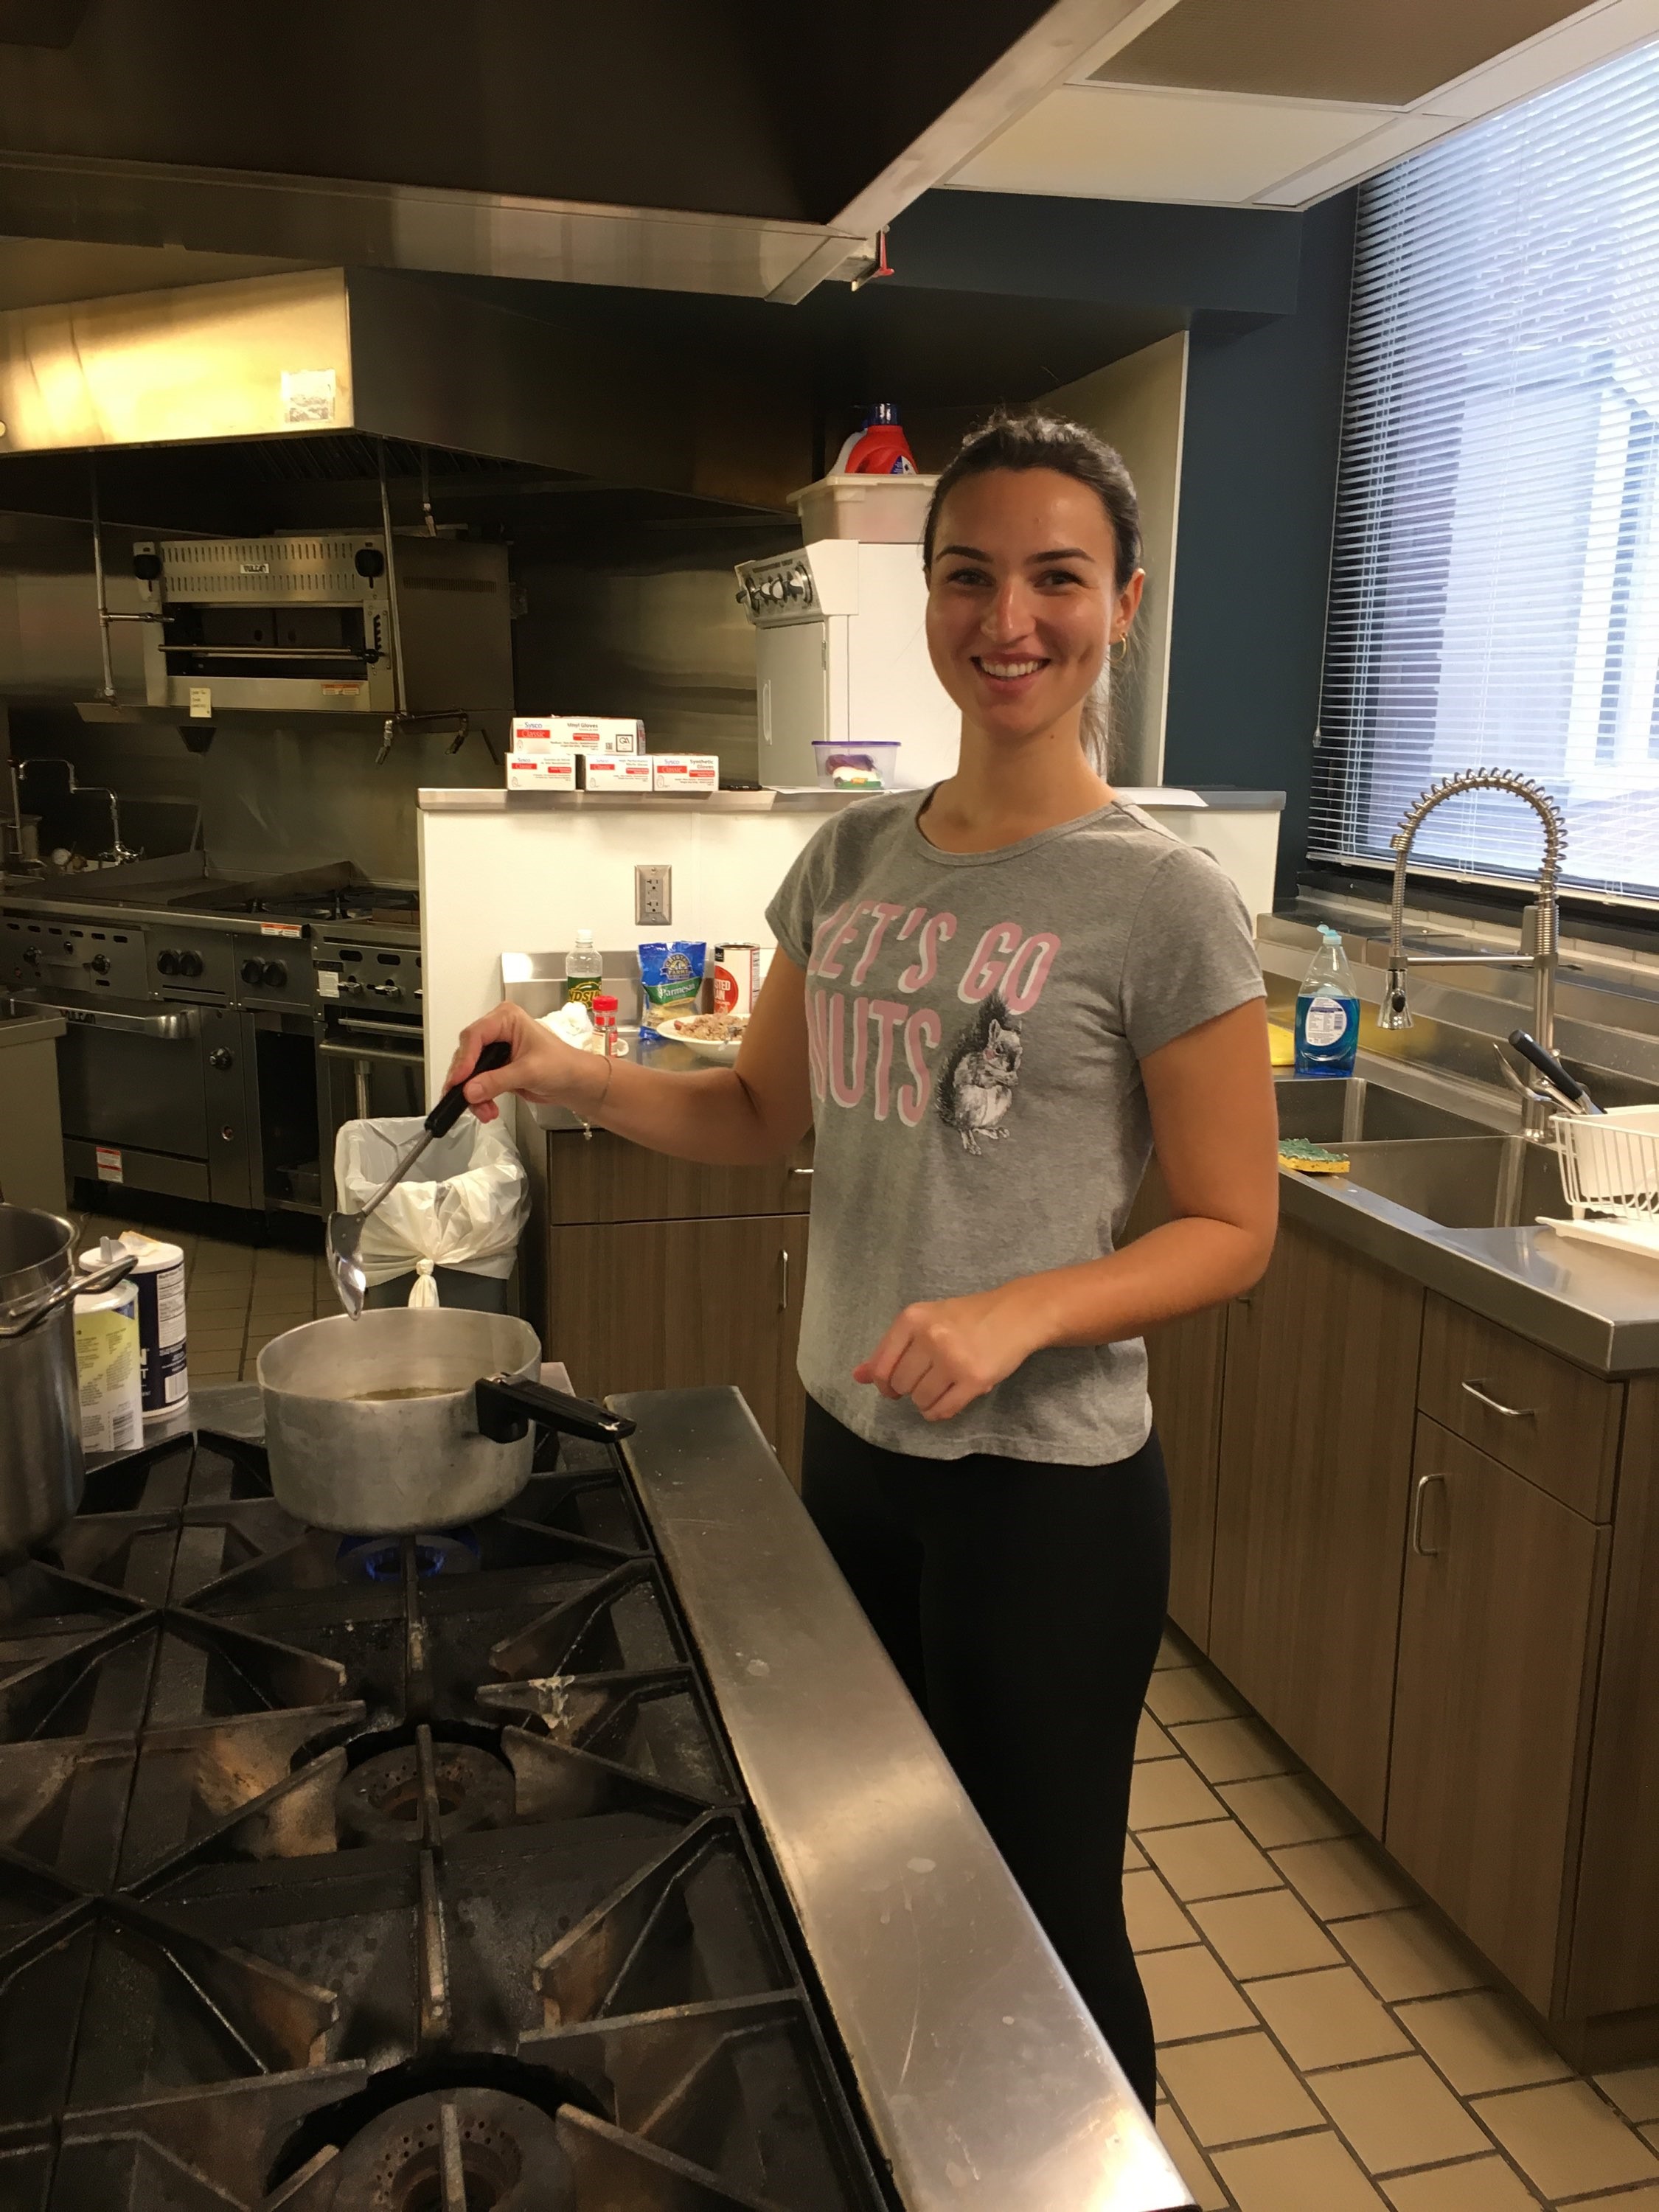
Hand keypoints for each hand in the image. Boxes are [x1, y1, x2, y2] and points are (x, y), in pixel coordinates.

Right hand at [444, 1002, 606, 1124]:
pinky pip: (477, 1082)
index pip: (475, 1035)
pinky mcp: (496, 1068)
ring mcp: (495, 1050)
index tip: (459, 1081)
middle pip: (467, 1053)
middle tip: (467, 1100)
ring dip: (473, 1094)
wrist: (577, 1084)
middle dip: (467, 1081)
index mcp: (506, 1019)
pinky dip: (479, 1097)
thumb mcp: (529, 1072)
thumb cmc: (563, 1066)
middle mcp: (497, 1031)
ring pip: (469, 1071)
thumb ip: (497, 1081)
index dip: (464, 1059)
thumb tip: (470, 1090)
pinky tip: (487, 1109)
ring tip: (484, 1111)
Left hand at [853, 1285, 1045, 1421]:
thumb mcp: (924, 1322)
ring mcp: (953, 1359)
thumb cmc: (966, 1318)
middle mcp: (930, 1337)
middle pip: (900, 1385)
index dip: (884, 1383)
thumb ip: (890, 1349)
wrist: (1016, 1314)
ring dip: (925, 1401)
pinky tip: (943, 1403)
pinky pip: (943, 1409)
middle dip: (908, 1390)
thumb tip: (858, 1376)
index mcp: (912, 1319)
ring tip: (939, 1387)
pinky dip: (937, 1412)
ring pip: (920, 1399)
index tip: (893, 1385)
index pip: (881, 1366)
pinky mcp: (974, 1379)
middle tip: (924, 1380)